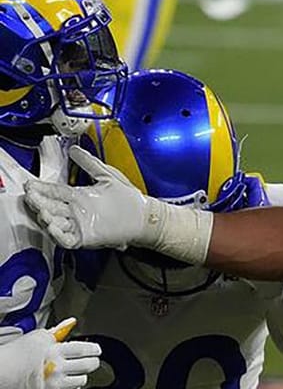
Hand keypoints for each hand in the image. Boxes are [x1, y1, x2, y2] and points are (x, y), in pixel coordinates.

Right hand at [0, 318, 100, 388]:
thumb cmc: (13, 355)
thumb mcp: (35, 338)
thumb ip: (57, 331)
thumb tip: (71, 322)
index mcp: (54, 350)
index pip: (86, 349)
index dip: (94, 350)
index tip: (96, 350)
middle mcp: (57, 368)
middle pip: (89, 365)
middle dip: (91, 362)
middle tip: (89, 361)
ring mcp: (54, 384)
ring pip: (82, 380)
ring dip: (79, 376)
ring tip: (69, 372)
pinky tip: (66, 384)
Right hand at [23, 145, 151, 249]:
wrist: (146, 216)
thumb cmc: (129, 199)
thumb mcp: (107, 176)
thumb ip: (89, 163)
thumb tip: (75, 149)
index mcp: (78, 197)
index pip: (54, 192)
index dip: (42, 189)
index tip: (31, 184)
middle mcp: (76, 211)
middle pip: (51, 207)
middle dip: (39, 202)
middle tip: (31, 196)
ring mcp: (80, 225)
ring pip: (55, 223)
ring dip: (46, 218)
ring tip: (42, 211)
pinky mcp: (86, 238)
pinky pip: (67, 239)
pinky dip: (58, 235)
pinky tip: (52, 227)